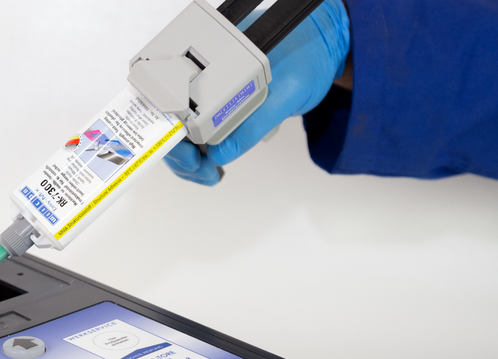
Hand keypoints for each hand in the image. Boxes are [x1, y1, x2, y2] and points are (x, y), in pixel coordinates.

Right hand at [163, 0, 350, 185]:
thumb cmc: (308, 55)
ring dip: (189, 158)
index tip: (192, 160)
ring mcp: (210, 90)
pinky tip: (212, 164)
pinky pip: (201, 131)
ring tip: (208, 174)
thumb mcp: (285, 94)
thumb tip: (220, 153)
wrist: (324, 45)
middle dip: (181, 154)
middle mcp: (204, 76)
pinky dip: (202, 152)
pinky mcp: (220, 103)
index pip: (174, 106)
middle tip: (203, 172)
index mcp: (211, 64)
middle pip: (172, 123)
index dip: (174, 138)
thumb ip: (252, 125)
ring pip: (184, 131)